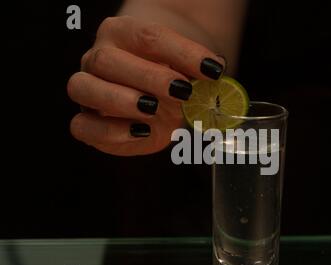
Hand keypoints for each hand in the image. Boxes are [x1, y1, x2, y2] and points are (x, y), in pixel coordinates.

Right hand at [68, 16, 224, 155]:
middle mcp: (98, 58)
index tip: (212, 69)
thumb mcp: (187, 71)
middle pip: (108, 60)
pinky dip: (111, 131)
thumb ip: (198, 69)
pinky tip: (140, 131)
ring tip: (154, 109)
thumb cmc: (169, 79)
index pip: (147, 36)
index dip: (182, 52)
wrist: (155, 99)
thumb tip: (215, 71)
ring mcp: (87, 89)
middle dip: (148, 77)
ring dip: (121, 100)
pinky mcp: (87, 122)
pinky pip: (82, 126)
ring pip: (83, 87)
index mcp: (122, 34)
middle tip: (182, 91)